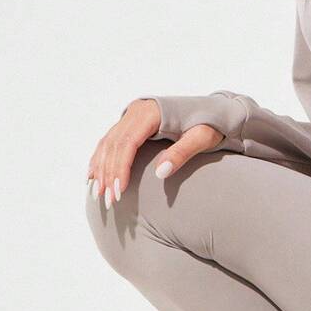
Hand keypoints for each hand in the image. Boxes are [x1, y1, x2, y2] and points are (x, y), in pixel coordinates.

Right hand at [86, 98, 224, 208]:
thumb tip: (161, 173)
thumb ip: (182, 153)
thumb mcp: (202, 137)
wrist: (216, 110)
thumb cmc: (211, 123)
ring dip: (101, 168)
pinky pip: (110, 141)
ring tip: (99, 193)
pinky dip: (101, 159)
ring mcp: (133, 115)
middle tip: (108, 200)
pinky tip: (94, 175)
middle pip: (114, 144)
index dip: (120, 168)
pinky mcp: (132, 122)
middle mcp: (137, 111)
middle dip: (108, 173)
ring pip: (108, 143)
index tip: (119, 191)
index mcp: (151, 112)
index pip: (127, 142)